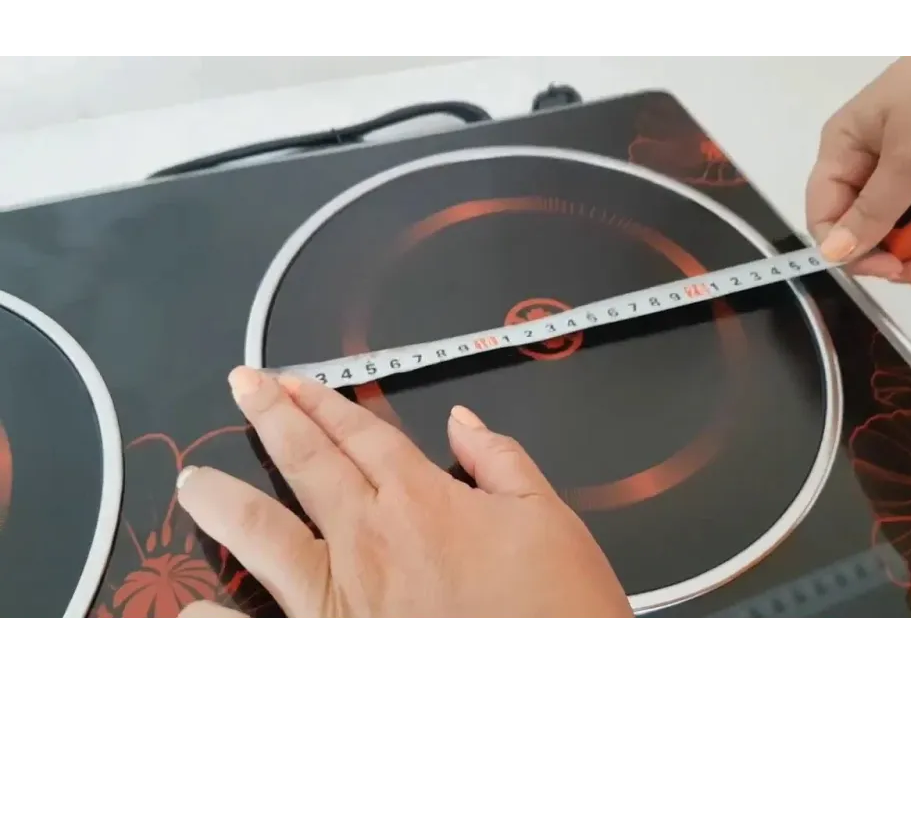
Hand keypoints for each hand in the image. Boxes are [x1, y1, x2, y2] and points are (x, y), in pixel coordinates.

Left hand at [175, 367, 633, 619]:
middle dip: (271, 416)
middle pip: (308, 462)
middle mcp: (370, 539)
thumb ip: (500, 460)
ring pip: (265, 535)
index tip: (293, 382)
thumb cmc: (558, 608)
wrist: (557, 688)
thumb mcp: (548, 516)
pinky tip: (190, 611)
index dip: (324, 402)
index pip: (361, 434)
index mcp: (422, 500)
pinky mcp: (331, 650)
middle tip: (242, 385)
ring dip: (226, 500)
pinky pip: (257, 636)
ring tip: (195, 480)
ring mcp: (341, 598)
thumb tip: (463, 420)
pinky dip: (217, 624)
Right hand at [806, 54, 910, 286]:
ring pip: (901, 229)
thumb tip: (832, 253)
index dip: (848, 249)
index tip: (890, 269)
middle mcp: (870, 162)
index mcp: (844, 149)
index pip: (826, 214)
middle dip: (892, 258)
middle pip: (864, 228)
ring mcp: (908, 169)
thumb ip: (875, 208)